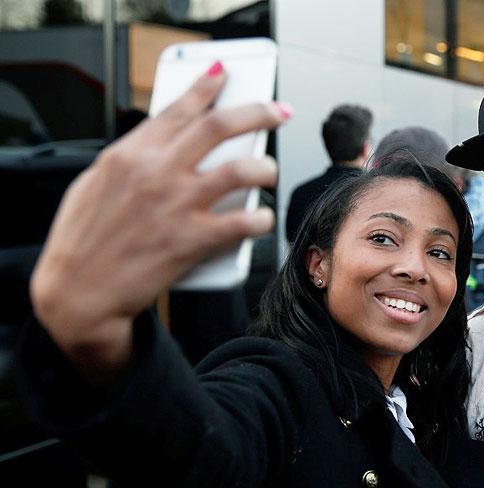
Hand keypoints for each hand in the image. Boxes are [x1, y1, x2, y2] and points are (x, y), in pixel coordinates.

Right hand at [30, 63, 289, 374]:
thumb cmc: (82, 241)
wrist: (78, 292)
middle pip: (219, 126)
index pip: (177, 107)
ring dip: (265, 167)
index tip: (223, 74)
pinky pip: (244, 222)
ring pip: (241, 170)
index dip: (206, 87)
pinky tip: (262, 219)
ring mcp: (177, 204)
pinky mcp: (192, 239)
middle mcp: (156, 171)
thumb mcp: (95, 184)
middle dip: (258, 110)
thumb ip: (130, 161)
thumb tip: (162, 147)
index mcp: (129, 153)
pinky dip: (261, 218)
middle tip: (278, 110)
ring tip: (268, 172)